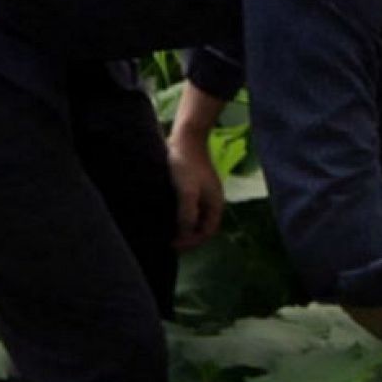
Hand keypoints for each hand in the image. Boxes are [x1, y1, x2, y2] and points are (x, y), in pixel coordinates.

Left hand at [167, 135, 224, 250]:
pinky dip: (179, 215)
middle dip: (187, 236)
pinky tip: (166, 214)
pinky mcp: (193, 186)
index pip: (207, 232)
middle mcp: (211, 201)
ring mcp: (203, 193)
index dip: (191, 242)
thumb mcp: (187, 192)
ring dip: (182, 226)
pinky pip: (188, 207)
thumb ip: (187, 215)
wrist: (186, 137)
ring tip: (165, 230)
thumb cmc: (186, 165)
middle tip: (167, 241)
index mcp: (216, 204)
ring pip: (194, 217)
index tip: (172, 244)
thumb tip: (183, 235)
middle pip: (202, 226)